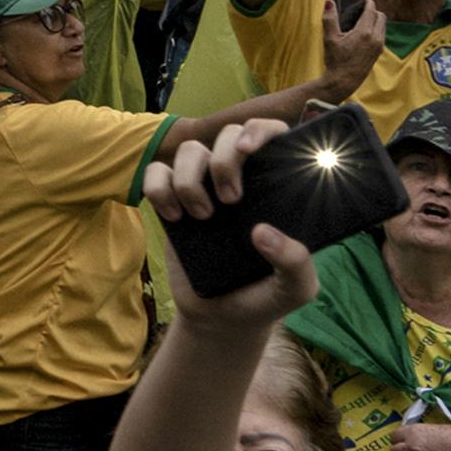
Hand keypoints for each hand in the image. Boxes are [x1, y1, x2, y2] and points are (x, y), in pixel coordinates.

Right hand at [145, 119, 332, 329]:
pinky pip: (155, 172)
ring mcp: (202, 188)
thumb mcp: (295, 288)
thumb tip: (263, 232)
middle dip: (223, 159)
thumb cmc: (264, 297)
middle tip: (231, 199)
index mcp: (275, 188)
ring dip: (190, 180)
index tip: (248, 150)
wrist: (219, 319)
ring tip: (201, 218)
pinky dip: (159, 188)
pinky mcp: (171, 201)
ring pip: (189, 151)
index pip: (272, 136)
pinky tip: (173, 216)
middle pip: (227, 134)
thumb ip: (295, 263)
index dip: (260, 130)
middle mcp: (239, 179)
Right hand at [320, 0, 387, 95]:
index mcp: (364, 32)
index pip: (371, 10)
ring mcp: (379, 45)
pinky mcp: (379, 52)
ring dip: (375, 20)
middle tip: (361, 10)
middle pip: (381, 16)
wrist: (343, 81)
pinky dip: (376, 29)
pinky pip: (381, 34)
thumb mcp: (329, 39)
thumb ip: (330, 19)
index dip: (368, 2)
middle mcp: (376, 37)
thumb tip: (329, 2)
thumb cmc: (336, 60)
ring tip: (362, 21)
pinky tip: (364, 34)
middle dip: (373, 11)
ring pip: (382, 26)